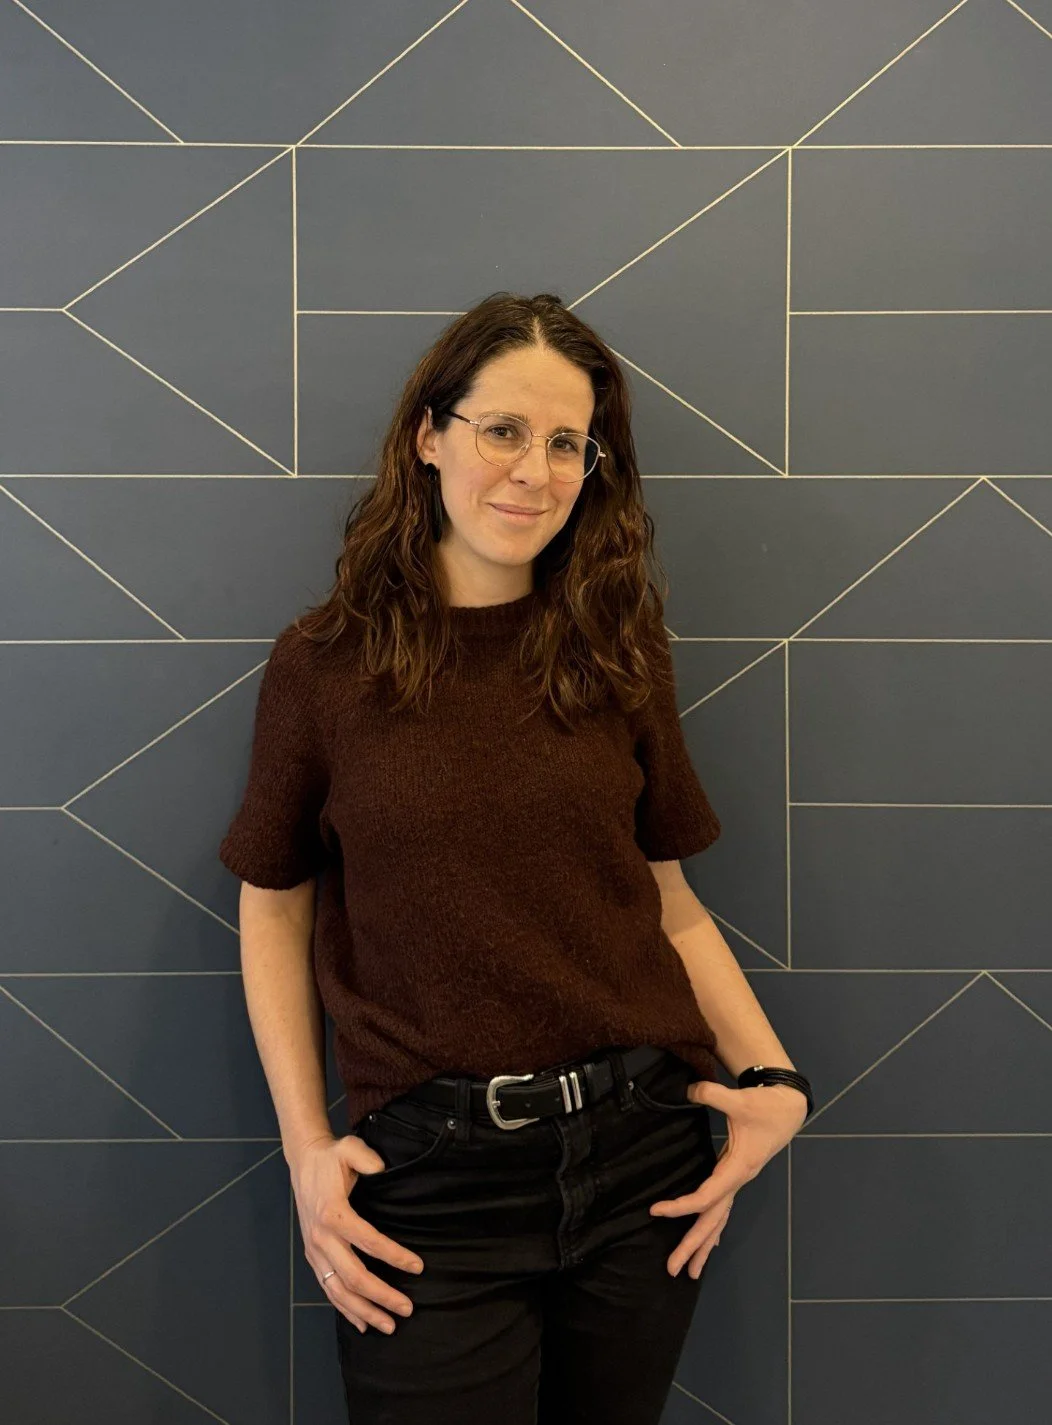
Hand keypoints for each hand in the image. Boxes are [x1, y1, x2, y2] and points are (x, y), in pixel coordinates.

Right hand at [288, 1131, 426, 1334]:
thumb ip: (365, 1157)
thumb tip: (381, 1168)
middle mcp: (321, 1238)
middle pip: (353, 1276)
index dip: (394, 1256)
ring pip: (339, 1291)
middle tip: (408, 1309)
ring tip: (389, 1326)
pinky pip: (328, 1289)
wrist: (303, 1163)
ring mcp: (315, 1251)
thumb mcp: (348, 1148)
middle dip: (382, 1296)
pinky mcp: (313, 1257)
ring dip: (364, 1311)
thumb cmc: (331, 1157)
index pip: (368, 1241)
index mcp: (333, 1213)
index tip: (418, 1267)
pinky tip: (363, 1324)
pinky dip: (345, 1309)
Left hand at [649, 1080, 809, 1279]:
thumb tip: (688, 1091)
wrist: (787, 1108)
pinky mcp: (736, 1177)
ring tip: (689, 1271)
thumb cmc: (765, 1107)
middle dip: (693, 1246)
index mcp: (738, 1169)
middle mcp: (738, 1181)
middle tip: (672, 1269)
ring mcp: (738, 1182)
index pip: (706, 1197)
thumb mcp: (740, 1099)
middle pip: (713, 1221)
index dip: (681, 1206)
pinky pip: (723, 1209)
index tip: (655, 1210)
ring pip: (719, 1220)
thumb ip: (712, 1094)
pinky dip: (714, 1229)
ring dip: (704, 1245)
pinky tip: (709, 1244)